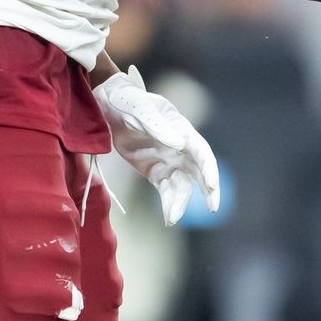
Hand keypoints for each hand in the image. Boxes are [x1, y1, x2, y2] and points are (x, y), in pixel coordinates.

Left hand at [95, 66, 220, 222]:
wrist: (108, 106)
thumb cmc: (128, 102)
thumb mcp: (140, 110)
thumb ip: (158, 126)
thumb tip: (180, 143)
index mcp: (181, 129)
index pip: (201, 151)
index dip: (208, 169)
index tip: (211, 186)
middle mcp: (180, 147)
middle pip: (199, 171)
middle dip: (208, 190)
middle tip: (212, 208)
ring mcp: (168, 161)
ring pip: (182, 185)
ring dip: (181, 202)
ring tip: (172, 218)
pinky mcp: (155, 171)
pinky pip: (166, 190)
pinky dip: (169, 203)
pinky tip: (168, 217)